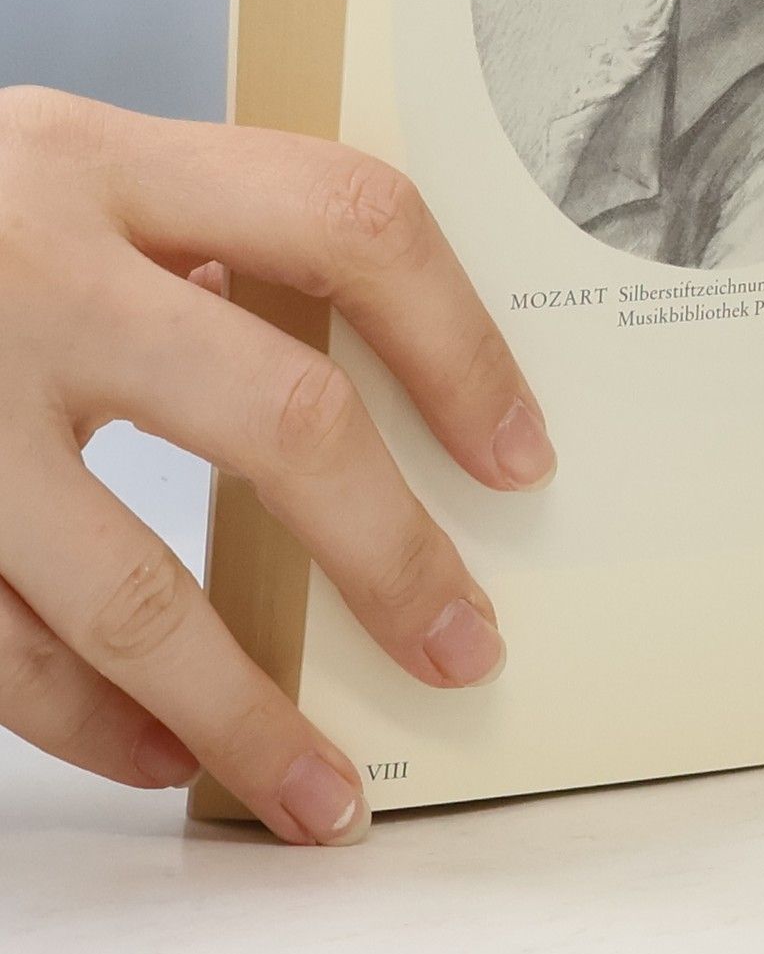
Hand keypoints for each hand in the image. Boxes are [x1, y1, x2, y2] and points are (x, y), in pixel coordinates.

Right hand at [0, 87, 556, 843]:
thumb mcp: (59, 178)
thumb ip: (195, 237)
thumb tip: (385, 377)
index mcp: (102, 161)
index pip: (349, 223)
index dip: (459, 343)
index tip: (520, 455)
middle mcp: (24, 270)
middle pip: (278, 417)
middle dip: (391, 554)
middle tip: (469, 643)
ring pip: (127, 587)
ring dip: (243, 709)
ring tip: (329, 792)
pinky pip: (2, 647)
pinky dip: (93, 724)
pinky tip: (165, 756)